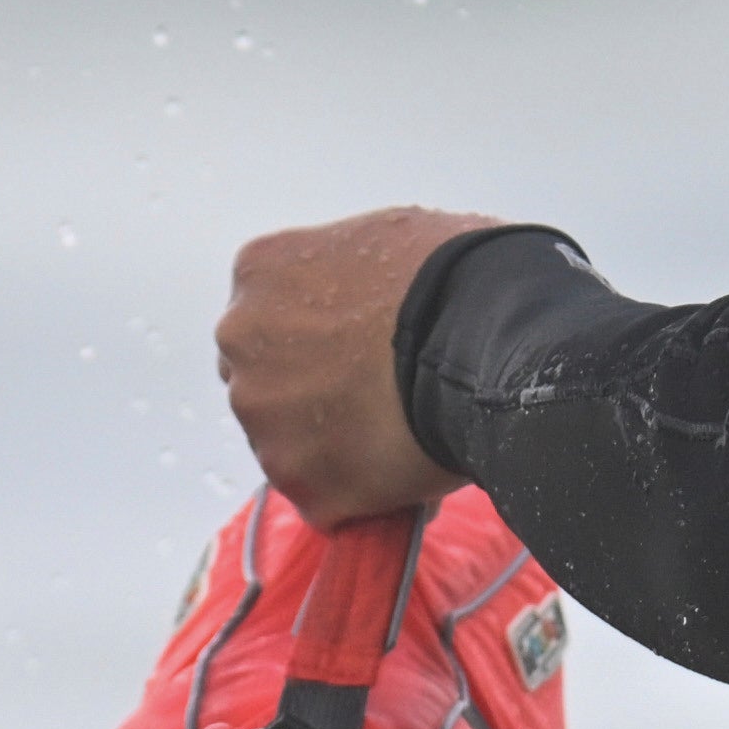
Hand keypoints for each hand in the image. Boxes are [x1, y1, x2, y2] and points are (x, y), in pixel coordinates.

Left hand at [216, 208, 498, 520]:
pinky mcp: (300, 481)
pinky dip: (352, 490)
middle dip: (307, 390)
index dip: (313, 337)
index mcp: (259, 275)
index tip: (352, 349)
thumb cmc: (453, 274)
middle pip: (263, 379)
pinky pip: (321, 492)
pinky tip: (397, 469)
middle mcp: (241, 342)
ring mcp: (264, 417)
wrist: (487, 338)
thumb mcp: (388, 236)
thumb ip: (348, 274)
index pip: (266, 317)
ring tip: (392, 435)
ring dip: (325, 443)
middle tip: (369, 395)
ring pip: (286, 441)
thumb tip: (363, 309)